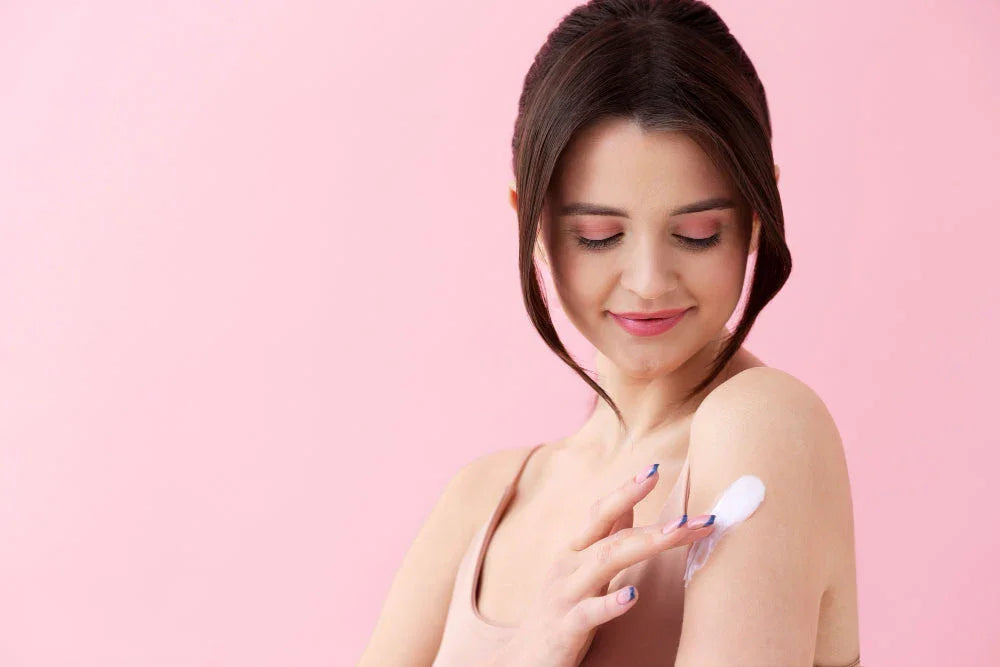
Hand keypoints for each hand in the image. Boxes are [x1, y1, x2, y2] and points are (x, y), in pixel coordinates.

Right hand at [483, 463, 716, 666]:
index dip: (626, 491)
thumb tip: (628, 506)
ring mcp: (564, 596)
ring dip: (643, 545)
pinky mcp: (564, 629)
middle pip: (611, 535)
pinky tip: (633, 595)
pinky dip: (611, 603)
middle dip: (654, 523)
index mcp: (574, 553)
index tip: (655, 469)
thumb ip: (603, 540)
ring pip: (604, 563)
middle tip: (694, 517)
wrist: (519, 661)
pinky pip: (589, 613)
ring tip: (677, 534)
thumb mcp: (579, 573)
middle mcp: (568, 567)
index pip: (602, 514)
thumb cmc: (558, 613)